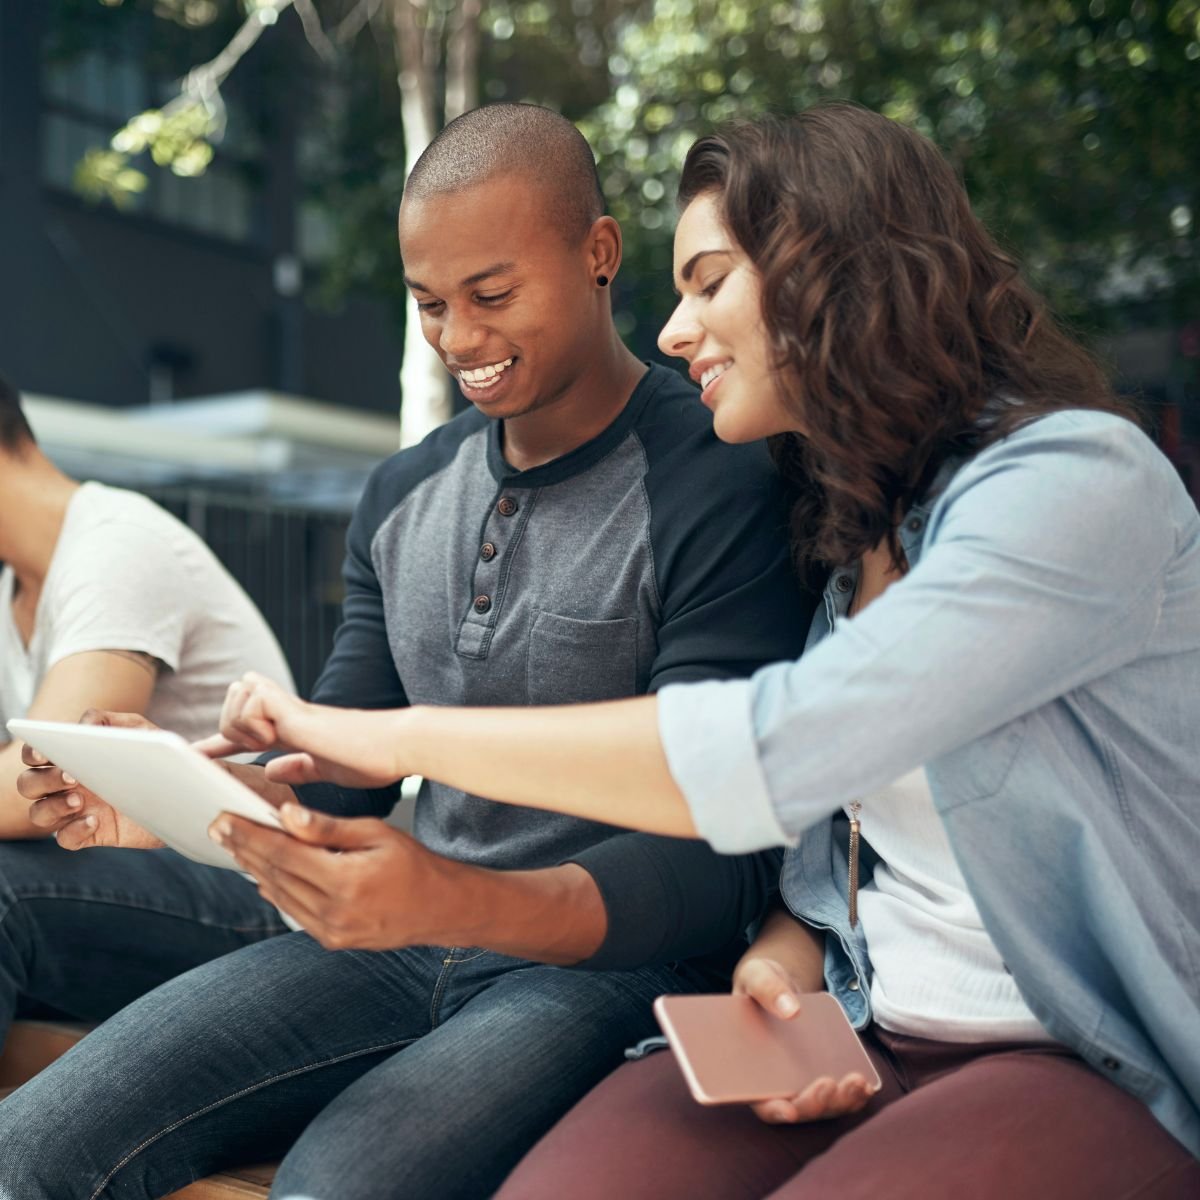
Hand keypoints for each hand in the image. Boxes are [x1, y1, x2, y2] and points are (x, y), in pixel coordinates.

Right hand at [20, 710, 164, 849]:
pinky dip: (73, 831)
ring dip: (52, 807)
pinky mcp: (90, 833)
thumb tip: (85, 726)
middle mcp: (66, 785)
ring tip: (79, 800)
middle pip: (29, 784)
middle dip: (44, 780)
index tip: (44, 752)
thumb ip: (111, 722)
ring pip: (39, 812)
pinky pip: (65, 838)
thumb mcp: (141, 731)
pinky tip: (94, 820)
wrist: (182, 791)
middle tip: (73, 777)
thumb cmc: (154, 756)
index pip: (35, 754)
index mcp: (71, 757)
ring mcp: (75, 811)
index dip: (32, 752)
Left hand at [194, 672, 407, 790]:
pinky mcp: (297, 711)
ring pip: (238, 696)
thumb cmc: (370, 758)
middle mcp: (287, 712)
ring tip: (269, 743)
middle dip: (229, 723)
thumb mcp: (325, 769)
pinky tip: (274, 739)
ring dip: (243, 724)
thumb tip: (272, 770)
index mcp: (292, 728)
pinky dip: (255, 724)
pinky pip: (254, 704)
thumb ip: (299, 767)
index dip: (217, 742)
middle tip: (253, 748)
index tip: (195, 755)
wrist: (394, 747)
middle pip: (235, 695)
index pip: (245, 729)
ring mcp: (291, 708)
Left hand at [209, 803, 443, 949]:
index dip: (250, 835)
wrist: (441, 908)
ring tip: (234, 846)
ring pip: (279, 895)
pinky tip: (261, 873)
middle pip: (274, 874)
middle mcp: (334, 912)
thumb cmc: (414, 864)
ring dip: (254, 869)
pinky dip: (274, 889)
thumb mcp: (376, 833)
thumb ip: (328, 828)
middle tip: (218, 827)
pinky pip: (293, 911)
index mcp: (346, 880)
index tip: (224, 818)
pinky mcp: (332, 940)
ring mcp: (332, 931)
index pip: (284, 853)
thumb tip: (286, 816)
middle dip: (243, 849)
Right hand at [732, 955, 877, 1123]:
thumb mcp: (756, 974)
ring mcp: (802, 1081)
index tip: (789, 1111)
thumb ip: (767, 988)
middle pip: (796, 1108)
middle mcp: (776, 1082)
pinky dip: (853, 1096)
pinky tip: (866, 1084)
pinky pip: (839, 1095)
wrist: (783, 984)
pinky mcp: (822, 1074)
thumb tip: (791, 1010)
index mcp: (749, 1066)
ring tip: (856, 1081)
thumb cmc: (761, 983)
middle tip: (828, 1083)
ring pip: (822, 1107)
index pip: (758, 1100)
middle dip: (815, 1104)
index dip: (773, 1110)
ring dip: (840, 1102)